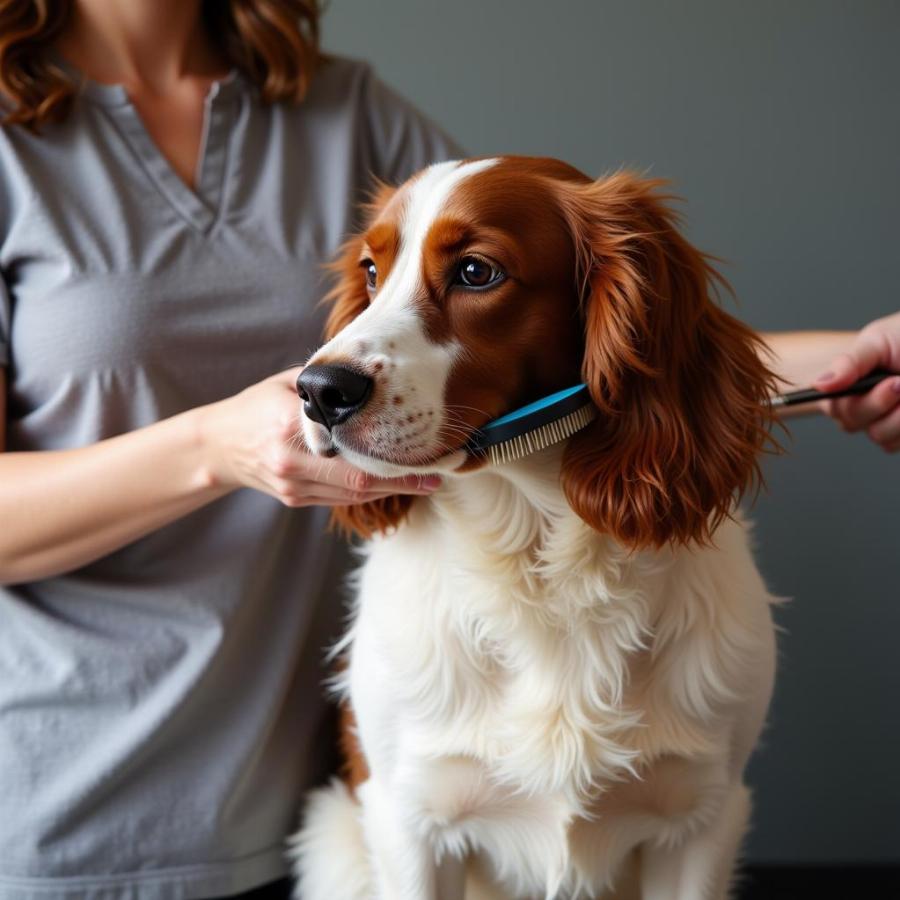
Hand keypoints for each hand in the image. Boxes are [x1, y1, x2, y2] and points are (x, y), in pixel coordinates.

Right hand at [199, 368, 440, 505]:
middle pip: (359, 480)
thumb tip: (375, 371)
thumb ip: (328, 384)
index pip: (352, 446)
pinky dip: (370, 492)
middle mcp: (292, 460)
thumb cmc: (258, 405)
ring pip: (354, 495)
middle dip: (403, 480)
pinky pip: (341, 499)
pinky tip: (393, 482)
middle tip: (439, 473)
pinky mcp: (295, 500)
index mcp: (290, 424)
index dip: (392, 455)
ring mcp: (293, 486)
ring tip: (425, 478)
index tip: (426, 451)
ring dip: (391, 489)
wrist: (218, 445)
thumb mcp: (289, 383)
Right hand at [814, 311, 899, 451]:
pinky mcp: (897, 435)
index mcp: (843, 385)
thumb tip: (819, 384)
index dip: (844, 403)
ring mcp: (878, 422)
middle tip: (898, 382)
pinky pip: (894, 443)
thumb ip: (848, 363)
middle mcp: (857, 407)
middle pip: (851, 422)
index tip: (871, 389)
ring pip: (878, 436)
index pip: (829, 404)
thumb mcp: (876, 342)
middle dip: (878, 402)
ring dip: (899, 417)